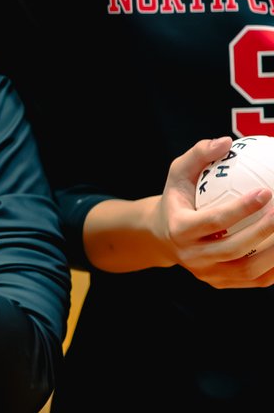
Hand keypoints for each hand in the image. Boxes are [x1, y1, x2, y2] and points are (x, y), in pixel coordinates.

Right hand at [151, 137, 273, 288]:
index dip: (242, 208)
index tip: (266, 191)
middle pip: (234, 249)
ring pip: (248, 270)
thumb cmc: (178, 198)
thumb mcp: (178, 173)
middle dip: (264, 231)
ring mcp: (207, 274)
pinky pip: (256, 281)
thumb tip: (226, 141)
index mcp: (179, 229)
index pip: (214, 221)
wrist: (163, 236)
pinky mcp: (221, 284)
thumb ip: (199, 154)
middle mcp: (192, 256)